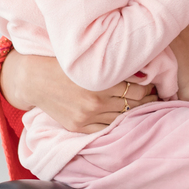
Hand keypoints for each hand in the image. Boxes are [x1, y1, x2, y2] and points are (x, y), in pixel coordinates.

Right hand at [0, 48, 157, 132]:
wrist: (34, 79)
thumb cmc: (64, 64)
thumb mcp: (89, 59)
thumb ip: (112, 64)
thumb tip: (141, 67)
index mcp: (101, 81)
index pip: (138, 89)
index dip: (149, 86)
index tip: (152, 82)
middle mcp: (96, 101)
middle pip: (134, 104)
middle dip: (146, 100)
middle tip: (154, 95)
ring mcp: (88, 116)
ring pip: (122, 117)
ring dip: (134, 112)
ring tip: (143, 105)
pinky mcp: (79, 127)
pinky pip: (106, 128)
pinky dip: (116, 123)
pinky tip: (123, 117)